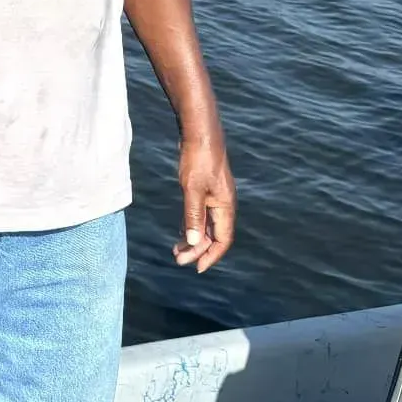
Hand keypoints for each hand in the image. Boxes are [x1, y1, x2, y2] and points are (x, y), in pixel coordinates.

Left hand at [173, 133, 235, 273]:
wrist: (199, 132)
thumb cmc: (198, 159)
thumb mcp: (193, 189)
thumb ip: (194, 216)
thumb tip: (195, 243)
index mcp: (225, 206)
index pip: (223, 239)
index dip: (212, 256)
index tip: (197, 269)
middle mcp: (223, 204)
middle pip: (213, 235)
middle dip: (198, 250)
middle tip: (178, 260)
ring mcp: (214, 197)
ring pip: (207, 226)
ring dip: (194, 239)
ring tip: (177, 251)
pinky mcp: (205, 190)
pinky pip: (201, 214)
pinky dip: (192, 225)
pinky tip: (181, 233)